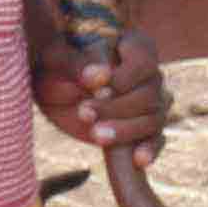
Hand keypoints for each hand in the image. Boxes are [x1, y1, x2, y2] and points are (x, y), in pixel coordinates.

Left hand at [37, 32, 171, 154]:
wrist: (50, 90)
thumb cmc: (55, 66)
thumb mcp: (58, 60)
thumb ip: (78, 64)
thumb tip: (99, 77)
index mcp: (135, 46)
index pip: (144, 62)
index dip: (124, 78)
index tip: (94, 86)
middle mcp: (149, 74)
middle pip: (150, 95)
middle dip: (117, 108)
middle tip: (84, 112)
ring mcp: (149, 102)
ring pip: (154, 119)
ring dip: (126, 130)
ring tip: (96, 135)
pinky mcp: (141, 128)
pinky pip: (157, 139)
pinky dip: (150, 149)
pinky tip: (138, 160)